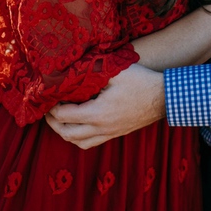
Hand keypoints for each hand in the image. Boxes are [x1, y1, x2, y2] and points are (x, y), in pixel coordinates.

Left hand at [46, 64, 165, 148]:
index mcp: (98, 112)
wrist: (164, 98)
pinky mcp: (115, 134)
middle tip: (47, 111)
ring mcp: (109, 133)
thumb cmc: (141, 82)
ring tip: (58, 120)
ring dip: (64, 133)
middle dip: (53, 123)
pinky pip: (90, 143)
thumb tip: (74, 66)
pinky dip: (78, 138)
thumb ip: (94, 70)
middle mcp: (101, 127)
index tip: (48, 97)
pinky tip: (77, 127)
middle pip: (67, 133)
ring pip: (78, 142)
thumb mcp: (116, 71)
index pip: (65, 115)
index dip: (53, 107)